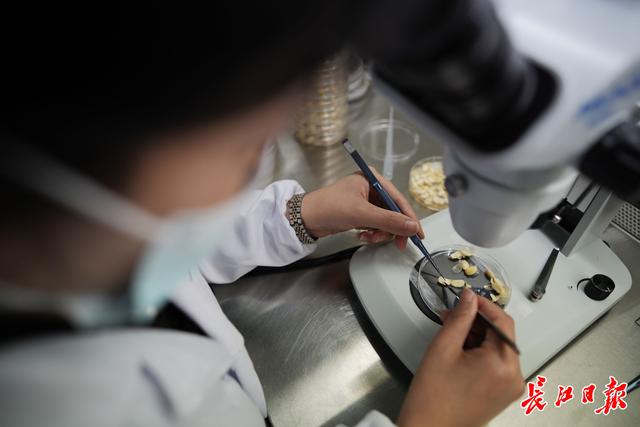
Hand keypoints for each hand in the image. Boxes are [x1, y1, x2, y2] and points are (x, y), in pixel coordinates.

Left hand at [301, 170, 423, 249]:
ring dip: (381, 232)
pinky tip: (363, 235)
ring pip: (386, 221)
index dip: (409, 218)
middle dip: (392, 228)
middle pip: (394, 211)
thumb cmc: (328, 207)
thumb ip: (389, 221)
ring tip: (368, 237)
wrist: (305, 218)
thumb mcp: (361, 214)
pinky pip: (376, 225)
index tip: (418, 234)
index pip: (398, 199)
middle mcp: (371, 188)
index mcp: (372, 179)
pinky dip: (373, 233)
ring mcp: (366, 201)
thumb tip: (412, 226)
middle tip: (397, 243)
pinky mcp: (360, 213)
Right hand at [397, 289, 524, 426]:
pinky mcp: (503, 394)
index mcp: (503, 364)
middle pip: (501, 335)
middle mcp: (514, 377)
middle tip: (452, 315)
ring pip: (497, 348)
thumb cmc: (433, 396)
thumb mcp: (444, 348)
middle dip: (477, 322)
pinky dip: (480, 352)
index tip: (468, 297)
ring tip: (451, 333)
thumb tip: (470, 298)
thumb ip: (460, 318)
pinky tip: (459, 349)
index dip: (484, 305)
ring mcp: (510, 388)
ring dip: (477, 337)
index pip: (502, 322)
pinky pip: (496, 363)